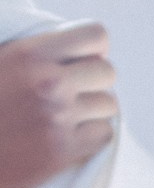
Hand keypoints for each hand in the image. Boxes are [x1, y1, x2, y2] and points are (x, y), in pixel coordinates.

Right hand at [0, 22, 117, 187]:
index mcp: (30, 54)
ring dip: (93, 108)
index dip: (92, 48)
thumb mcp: (0, 57)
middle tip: (72, 89)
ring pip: (109, 105)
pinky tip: (68, 133)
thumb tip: (80, 49)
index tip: (80, 60)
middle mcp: (50, 83)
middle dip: (92, 80)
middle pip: (107, 72)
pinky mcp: (64, 151)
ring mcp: (59, 118)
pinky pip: (104, 134)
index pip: (96, 36)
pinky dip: (91, 134)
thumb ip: (36, 51)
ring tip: (67, 112)